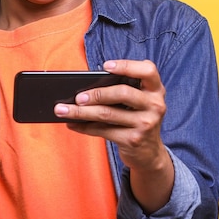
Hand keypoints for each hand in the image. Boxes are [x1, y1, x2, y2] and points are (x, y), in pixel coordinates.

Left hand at [54, 59, 173, 211]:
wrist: (149, 153)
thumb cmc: (137, 118)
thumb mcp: (140, 102)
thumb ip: (124, 90)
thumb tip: (85, 87)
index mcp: (155, 90)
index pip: (147, 70)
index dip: (127, 66)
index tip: (105, 66)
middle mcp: (154, 105)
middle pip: (122, 93)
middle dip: (96, 94)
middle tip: (77, 97)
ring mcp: (145, 123)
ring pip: (107, 114)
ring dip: (81, 112)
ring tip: (62, 109)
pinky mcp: (133, 139)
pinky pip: (103, 131)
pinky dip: (84, 127)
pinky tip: (72, 124)